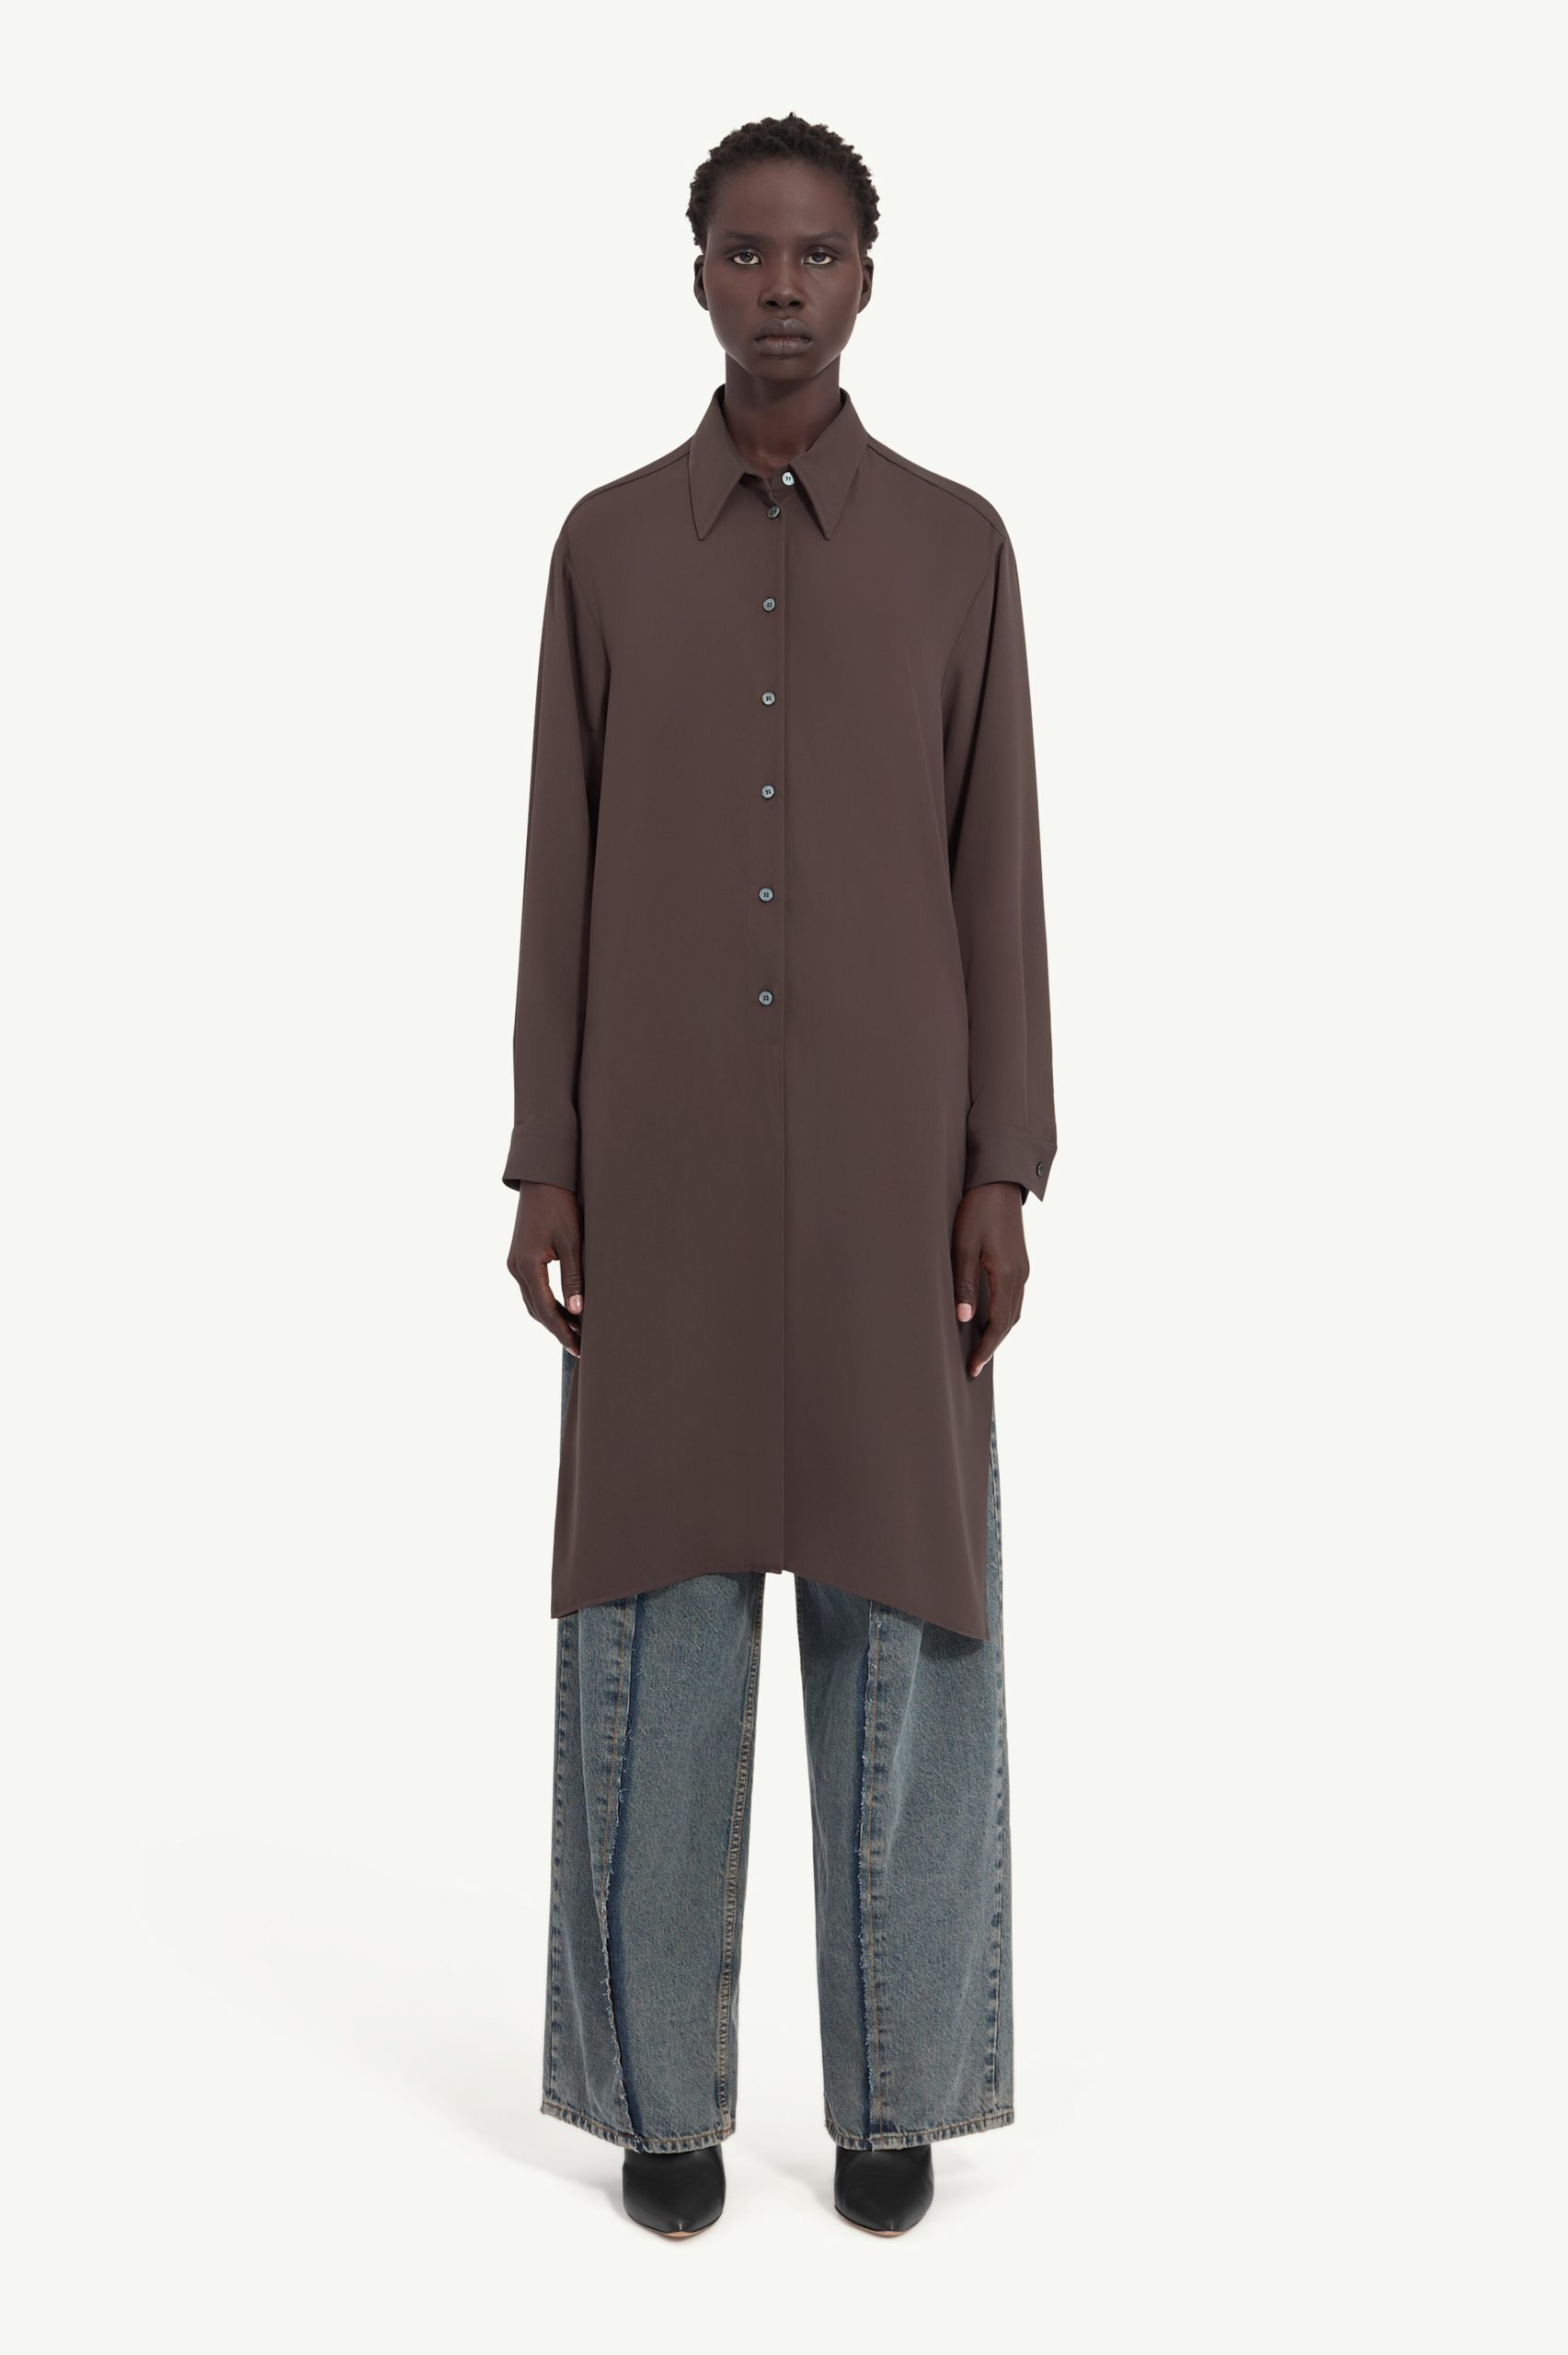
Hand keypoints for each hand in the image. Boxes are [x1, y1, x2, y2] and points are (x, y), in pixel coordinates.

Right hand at [507, 1182, 583, 1354]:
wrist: (542, 1179)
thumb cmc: (560, 1207)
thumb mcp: (572, 1243)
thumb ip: (574, 1278)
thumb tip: (578, 1312)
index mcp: (528, 1266)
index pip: (546, 1310)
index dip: (563, 1331)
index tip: (579, 1347)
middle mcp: (516, 1267)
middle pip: (536, 1310)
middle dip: (558, 1330)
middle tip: (580, 1347)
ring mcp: (514, 1263)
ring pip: (532, 1302)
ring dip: (552, 1318)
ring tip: (575, 1332)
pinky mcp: (519, 1257)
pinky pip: (532, 1289)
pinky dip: (546, 1303)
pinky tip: (564, 1309)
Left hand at [952, 1182, 1028, 1376]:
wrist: (998, 1182)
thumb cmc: (976, 1212)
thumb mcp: (963, 1247)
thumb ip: (964, 1284)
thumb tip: (964, 1319)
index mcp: (1007, 1275)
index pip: (998, 1324)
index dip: (986, 1348)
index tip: (973, 1367)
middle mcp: (1020, 1276)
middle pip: (1010, 1322)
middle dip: (992, 1345)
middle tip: (974, 1365)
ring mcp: (1022, 1269)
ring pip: (1014, 1311)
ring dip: (999, 1331)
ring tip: (980, 1347)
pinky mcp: (1019, 1262)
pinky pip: (1014, 1298)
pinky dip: (1003, 1314)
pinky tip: (988, 1317)